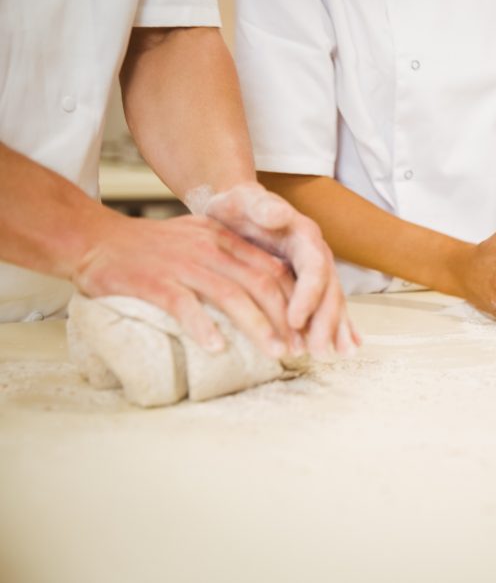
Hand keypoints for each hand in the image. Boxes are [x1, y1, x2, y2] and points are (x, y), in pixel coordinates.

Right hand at [73, 214, 299, 359]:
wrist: (94, 239)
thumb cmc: (149, 246)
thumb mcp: (198, 237)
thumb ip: (232, 254)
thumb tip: (271, 280)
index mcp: (223, 239)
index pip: (271, 269)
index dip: (294, 300)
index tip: (306, 328)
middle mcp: (208, 249)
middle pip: (259, 284)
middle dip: (285, 319)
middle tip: (299, 348)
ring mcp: (182, 265)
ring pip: (230, 296)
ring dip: (257, 327)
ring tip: (275, 353)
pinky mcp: (154, 282)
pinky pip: (184, 306)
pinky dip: (203, 327)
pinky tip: (217, 348)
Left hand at [196, 182, 357, 357]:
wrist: (237, 210)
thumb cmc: (236, 207)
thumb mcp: (242, 200)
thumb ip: (260, 205)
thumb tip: (280, 213)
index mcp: (304, 234)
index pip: (313, 267)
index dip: (308, 294)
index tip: (295, 320)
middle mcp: (316, 254)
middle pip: (328, 289)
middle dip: (325, 321)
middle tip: (316, 350)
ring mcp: (315, 270)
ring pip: (330, 301)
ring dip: (334, 329)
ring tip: (337, 354)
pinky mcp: (309, 283)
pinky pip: (325, 306)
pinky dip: (337, 327)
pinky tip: (346, 347)